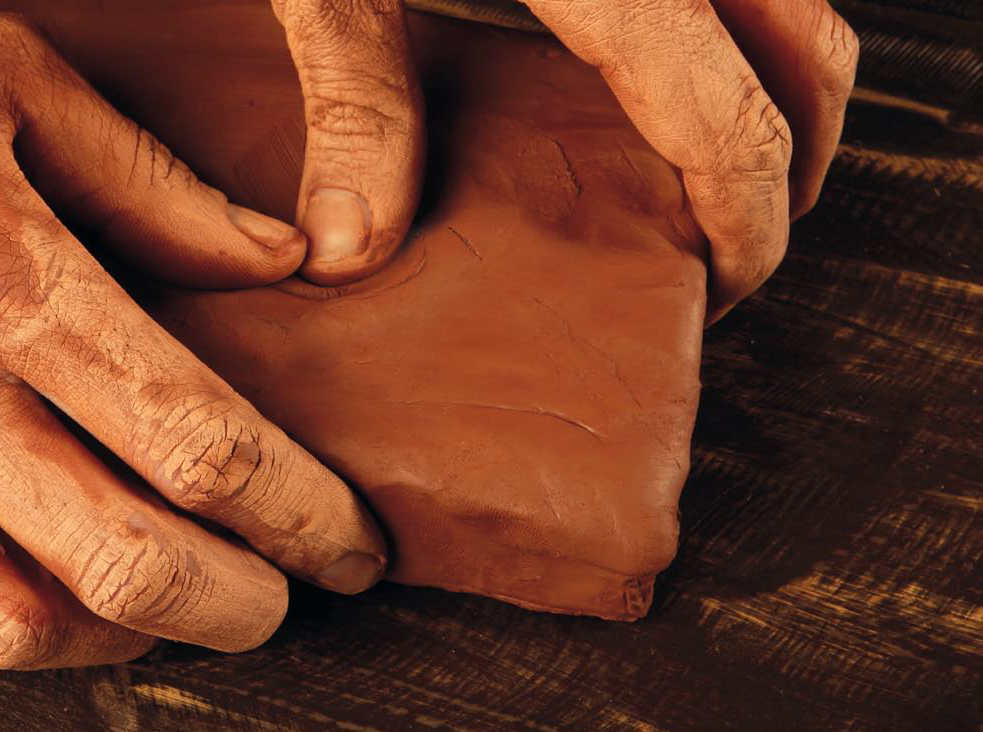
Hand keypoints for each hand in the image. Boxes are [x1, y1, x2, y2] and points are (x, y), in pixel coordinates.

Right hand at [0, 0, 385, 675]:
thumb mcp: (2, 79)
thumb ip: (154, 183)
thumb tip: (284, 256)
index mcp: (4, 282)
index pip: (200, 441)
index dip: (302, 515)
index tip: (350, 543)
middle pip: (126, 566)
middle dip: (237, 607)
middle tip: (279, 600)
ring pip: (10, 626)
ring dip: (117, 636)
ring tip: (160, 597)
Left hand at [272, 0, 858, 320]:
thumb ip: (353, 97)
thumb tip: (348, 249)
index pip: (726, 117)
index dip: (746, 219)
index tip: (731, 280)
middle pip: (808, 47)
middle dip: (792, 161)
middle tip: (734, 238)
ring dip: (780, 89)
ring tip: (714, 169)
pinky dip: (745, 23)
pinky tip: (681, 66)